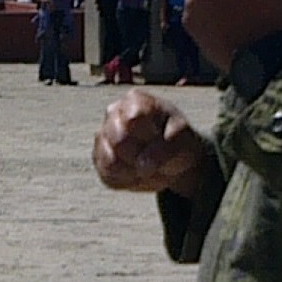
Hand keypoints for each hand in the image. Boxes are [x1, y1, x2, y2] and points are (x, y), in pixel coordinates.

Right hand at [92, 89, 209, 195]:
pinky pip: (109, 178)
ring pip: (111, 163)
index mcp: (134, 100)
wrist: (173, 157)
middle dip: (142, 156)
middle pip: (119, 142)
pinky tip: (140, 174)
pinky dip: (129, 182)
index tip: (162, 139)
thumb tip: (142, 166)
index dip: (149, 138)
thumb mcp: (182, 139)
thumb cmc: (176, 140)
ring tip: (150, 167)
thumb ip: (165, 149)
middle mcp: (112, 114)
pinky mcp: (99, 160)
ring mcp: (103, 136)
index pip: (133, 120)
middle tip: (157, 157)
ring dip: (136, 172)